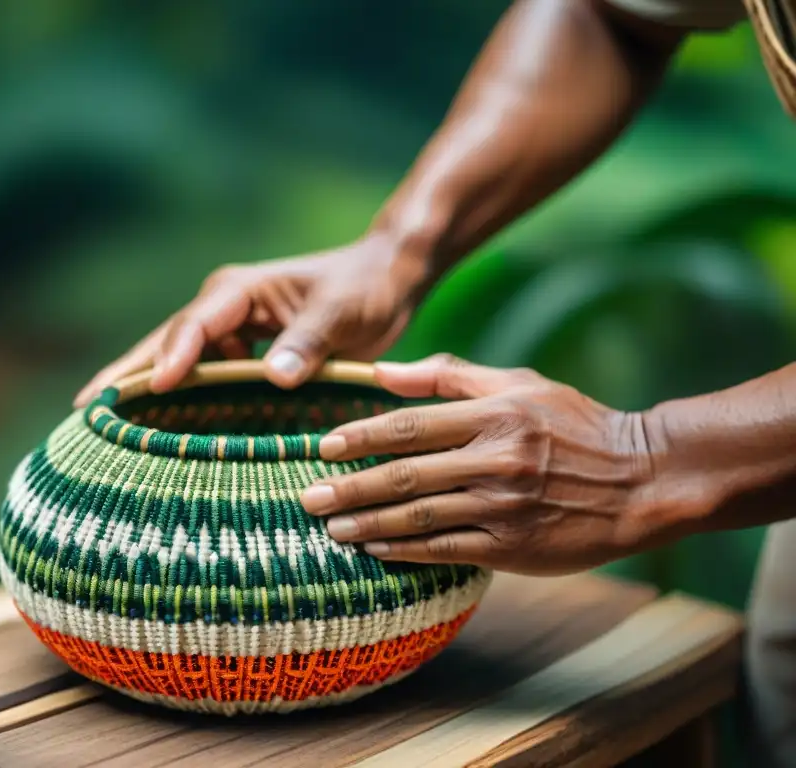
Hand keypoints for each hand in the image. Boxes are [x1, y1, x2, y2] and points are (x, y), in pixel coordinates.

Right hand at [74, 232, 430, 405]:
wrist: (384, 279)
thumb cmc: (363, 288)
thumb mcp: (341, 312)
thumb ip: (309, 342)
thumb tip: (276, 377)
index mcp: (239, 291)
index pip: (194, 326)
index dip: (171, 357)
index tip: (153, 388)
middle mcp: (223, 310)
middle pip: (163, 345)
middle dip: (124, 375)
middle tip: (83, 410)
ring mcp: (228, 332)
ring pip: (174, 364)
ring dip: (141, 392)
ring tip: (101, 426)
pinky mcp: (242, 352)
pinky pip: (203, 379)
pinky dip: (178, 401)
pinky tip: (159, 430)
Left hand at [301, 354, 671, 574]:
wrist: (641, 479)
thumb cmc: (575, 424)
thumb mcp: (518, 383)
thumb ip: (449, 375)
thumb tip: (382, 373)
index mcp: (494, 413)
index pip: (410, 424)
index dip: (361, 437)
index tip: (321, 447)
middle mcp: (496, 459)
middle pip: (405, 475)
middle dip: (349, 487)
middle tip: (306, 497)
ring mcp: (504, 506)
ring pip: (420, 517)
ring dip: (367, 523)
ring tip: (329, 528)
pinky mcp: (514, 546)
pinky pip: (447, 550)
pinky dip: (405, 551)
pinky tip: (373, 549)